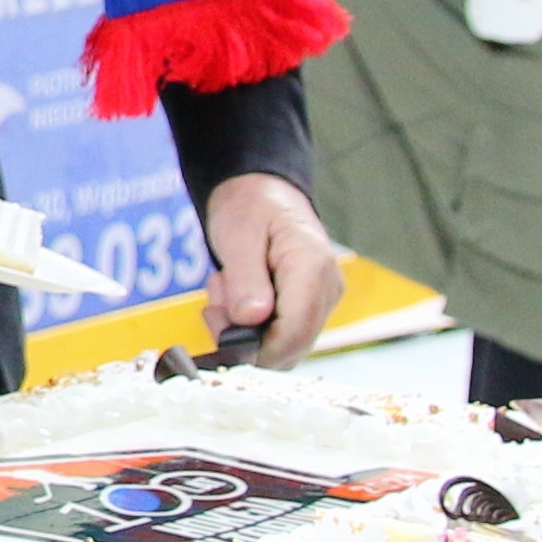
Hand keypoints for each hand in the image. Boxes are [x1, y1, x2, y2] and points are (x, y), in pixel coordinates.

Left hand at [201, 170, 341, 364]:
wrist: (261, 195)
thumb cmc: (251, 207)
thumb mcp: (238, 234)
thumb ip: (246, 277)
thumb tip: (251, 318)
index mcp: (313, 267)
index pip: (295, 331)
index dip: (258, 347)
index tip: (220, 330)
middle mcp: (326, 290)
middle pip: (290, 345)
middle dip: (245, 336)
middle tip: (215, 303)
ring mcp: (321, 302)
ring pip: (282, 346)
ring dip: (243, 330)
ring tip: (225, 290)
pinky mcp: (308, 310)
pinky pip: (279, 336)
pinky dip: (249, 327)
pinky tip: (235, 297)